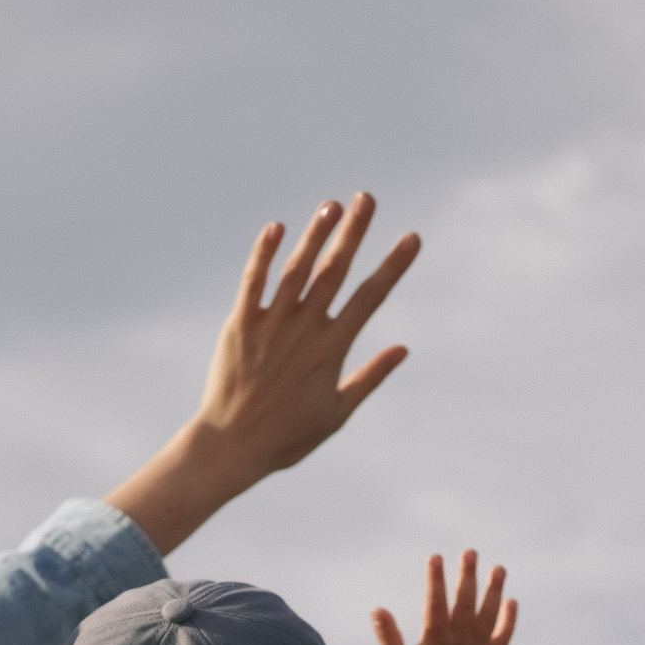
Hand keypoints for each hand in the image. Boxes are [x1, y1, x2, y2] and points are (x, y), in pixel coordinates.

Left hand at [197, 193, 419, 474]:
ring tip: (332, 205)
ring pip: (296, 269)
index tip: (412, 237)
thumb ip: (371, 377)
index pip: (369, 299)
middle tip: (368, 198)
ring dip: (315, 235)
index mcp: (331, 351)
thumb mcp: (338, 413)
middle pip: (334, 272)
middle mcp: (304, 330)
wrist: (232, 446)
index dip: (392, 266)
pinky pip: (253, 282)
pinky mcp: (240, 325)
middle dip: (354, 233)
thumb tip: (404, 349)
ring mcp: (271, 325)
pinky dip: (263, 254)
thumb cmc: (288, 436)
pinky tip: (277, 227)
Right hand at [372, 550, 516, 644]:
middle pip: (464, 603)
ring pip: (488, 616)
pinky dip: (509, 621)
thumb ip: (388, 637)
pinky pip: (503, 638)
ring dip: (493, 591)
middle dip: (467, 576)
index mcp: (434, 641)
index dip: (435, 580)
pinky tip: (511, 601)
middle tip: (470, 552)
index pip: (434, 603)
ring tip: (499, 568)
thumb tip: (377, 610)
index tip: (436, 558)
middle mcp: (458, 642)